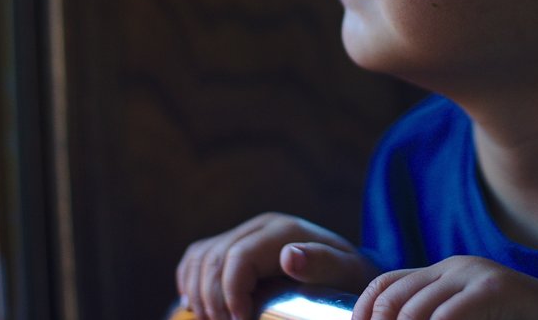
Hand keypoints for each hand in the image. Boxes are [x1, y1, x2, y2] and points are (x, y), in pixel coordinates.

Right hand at [176, 212, 379, 319]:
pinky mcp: (234, 244)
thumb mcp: (345, 271)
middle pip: (214, 259)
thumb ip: (321, 262)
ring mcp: (244, 233)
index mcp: (282, 230)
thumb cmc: (347, 275)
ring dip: (198, 292)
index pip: (238, 257)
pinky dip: (190, 280)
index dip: (229, 292)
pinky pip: (197, 256)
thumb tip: (289, 256)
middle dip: (212, 299)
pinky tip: (198, 304)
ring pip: (200, 257)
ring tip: (213, 319)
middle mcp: (259, 227)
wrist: (346, 269)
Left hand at [353, 256, 537, 319]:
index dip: (362, 312)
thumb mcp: (461, 318)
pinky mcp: (493, 287)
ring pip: (416, 311)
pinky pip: (447, 316)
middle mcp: (453, 267)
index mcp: (441, 273)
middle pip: (393, 298)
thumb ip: (433, 318)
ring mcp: (473, 273)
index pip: (384, 284)